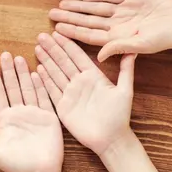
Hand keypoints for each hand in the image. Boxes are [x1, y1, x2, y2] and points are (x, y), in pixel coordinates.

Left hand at [0, 52, 63, 171]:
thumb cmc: (15, 168)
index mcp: (4, 120)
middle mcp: (18, 114)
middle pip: (11, 88)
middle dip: (6, 71)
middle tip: (2, 53)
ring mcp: (34, 114)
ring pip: (27, 89)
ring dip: (22, 74)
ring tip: (17, 57)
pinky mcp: (49, 118)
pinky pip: (44, 98)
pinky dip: (41, 86)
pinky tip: (37, 72)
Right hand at [35, 32, 136, 155]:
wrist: (111, 139)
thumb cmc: (120, 116)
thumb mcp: (125, 90)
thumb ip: (126, 70)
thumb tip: (133, 50)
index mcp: (93, 76)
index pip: (77, 56)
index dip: (67, 44)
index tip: (58, 32)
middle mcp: (80, 82)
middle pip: (63, 61)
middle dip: (53, 48)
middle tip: (41, 35)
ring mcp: (70, 94)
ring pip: (55, 73)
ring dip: (46, 60)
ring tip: (37, 47)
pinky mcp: (63, 107)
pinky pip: (52, 91)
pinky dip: (44, 80)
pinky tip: (37, 69)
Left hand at [48, 0, 171, 61]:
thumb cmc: (166, 38)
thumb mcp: (142, 44)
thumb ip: (119, 48)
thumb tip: (98, 56)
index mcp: (117, 37)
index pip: (89, 34)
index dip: (72, 31)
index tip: (56, 29)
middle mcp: (117, 24)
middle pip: (87, 20)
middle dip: (69, 17)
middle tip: (50, 13)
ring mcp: (123, 11)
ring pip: (95, 7)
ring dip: (79, 5)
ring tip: (61, 2)